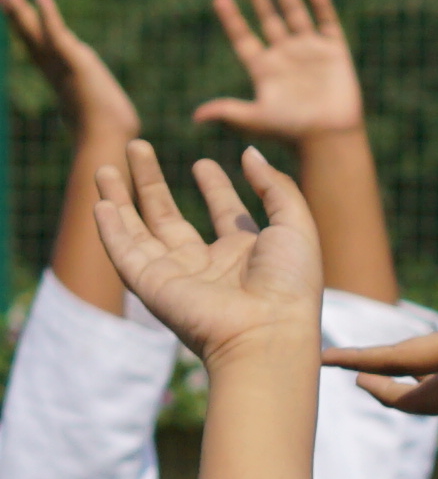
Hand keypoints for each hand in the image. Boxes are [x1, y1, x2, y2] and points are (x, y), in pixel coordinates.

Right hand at [0, 0, 133, 142]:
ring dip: (21, 11)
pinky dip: (49, 15)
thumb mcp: (101, 118)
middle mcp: (56, 71)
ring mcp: (62, 66)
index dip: (29, 35)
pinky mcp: (75, 61)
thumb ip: (96, 113)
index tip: (20, 20)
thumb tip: (105, 127)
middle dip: (17, 17)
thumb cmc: (110, 137)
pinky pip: (57, 34)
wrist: (107, 140)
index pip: (42, 52)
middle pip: (31, 38)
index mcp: (61, 81)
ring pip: (37, 33)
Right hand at [83, 141, 318, 358]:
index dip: (217, 188)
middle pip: (171, 217)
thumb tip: (249, 154)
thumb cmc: (289, 284)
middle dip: (151, 183)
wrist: (266, 332)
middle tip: (137, 146)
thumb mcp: (295, 226)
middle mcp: (210, 266)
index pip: (227, 214)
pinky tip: (100, 204)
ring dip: (120, 199)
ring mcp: (178, 277)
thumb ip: (276, 188)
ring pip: (140, 231)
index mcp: (248, 254)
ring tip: (104, 166)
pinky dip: (109, 230)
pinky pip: (124, 253)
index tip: (205, 165)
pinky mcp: (152, 287)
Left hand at [193, 0, 360, 143]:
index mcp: (264, 69)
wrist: (331, 139)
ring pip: (294, 14)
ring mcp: (311, 53)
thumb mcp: (255, 120)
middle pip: (267, 17)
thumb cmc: (292, 133)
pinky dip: (322, 6)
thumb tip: (195, 116)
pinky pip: (328, 24)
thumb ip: (228, 112)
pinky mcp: (335, 54)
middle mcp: (285, 56)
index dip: (232, 19)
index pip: (243, 37)